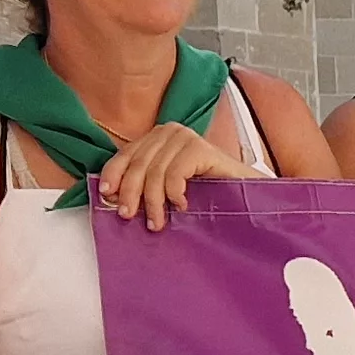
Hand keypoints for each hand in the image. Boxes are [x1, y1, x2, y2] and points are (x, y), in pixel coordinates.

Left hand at [93, 121, 261, 231]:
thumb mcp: (168, 186)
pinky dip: (174, 194)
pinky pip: (174, 174)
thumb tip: (113, 196)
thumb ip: (144, 183)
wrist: (247, 193)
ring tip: (158, 223)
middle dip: (131, 195)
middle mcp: (169, 131)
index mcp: (157, 137)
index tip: (107, 196)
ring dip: (153, 203)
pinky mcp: (201, 148)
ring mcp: (186, 137)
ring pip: (154, 172)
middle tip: (130, 217)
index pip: (125, 154)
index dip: (113, 175)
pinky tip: (183, 205)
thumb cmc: (207, 192)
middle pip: (138, 165)